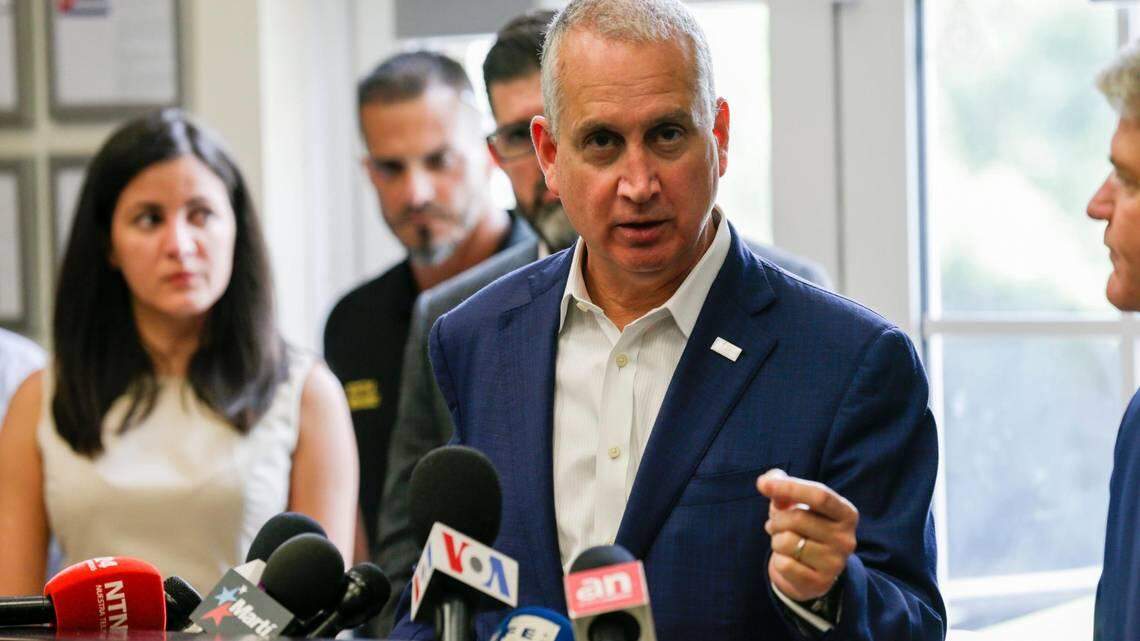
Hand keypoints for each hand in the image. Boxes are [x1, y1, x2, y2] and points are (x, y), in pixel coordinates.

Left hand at [756, 469, 857, 600]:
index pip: (820, 495)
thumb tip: (766, 480)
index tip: (762, 484)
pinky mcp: (820, 582)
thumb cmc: (804, 528)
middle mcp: (846, 538)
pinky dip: (778, 560)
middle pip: (798, 518)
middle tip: (775, 525)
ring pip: (788, 542)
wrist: (812, 571)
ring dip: (776, 541)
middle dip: (777, 520)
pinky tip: (788, 560)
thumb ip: (782, 486)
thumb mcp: (796, 504)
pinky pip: (785, 564)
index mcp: (846, 513)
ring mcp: (835, 563)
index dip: (790, 487)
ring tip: (783, 543)